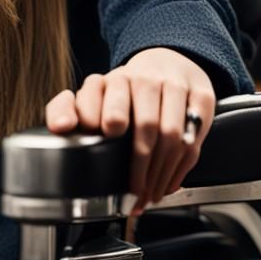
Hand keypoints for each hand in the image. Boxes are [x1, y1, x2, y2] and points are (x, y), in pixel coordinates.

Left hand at [44, 48, 215, 214]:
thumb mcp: (96, 94)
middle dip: (138, 166)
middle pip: (145, 125)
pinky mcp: (202, 96)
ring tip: (149, 196)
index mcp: (112, 78)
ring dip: (160, 175)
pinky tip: (168, 184)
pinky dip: (181, 169)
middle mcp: (143, 78)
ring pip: (172, 136)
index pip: (99, 94)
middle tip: (132, 192)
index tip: (100, 136)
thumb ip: (68, 108)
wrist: (168, 63)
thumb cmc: (127, 90)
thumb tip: (59, 127)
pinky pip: (194, 139)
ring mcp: (175, 85)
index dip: (96, 116)